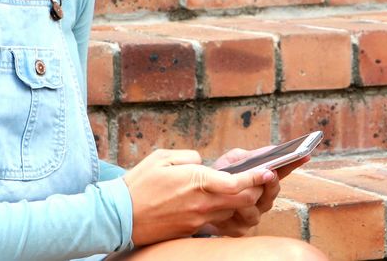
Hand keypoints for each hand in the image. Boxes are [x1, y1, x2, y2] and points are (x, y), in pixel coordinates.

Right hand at [121, 149, 267, 245]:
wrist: (118, 217)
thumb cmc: (138, 184)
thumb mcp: (162, 157)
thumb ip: (189, 156)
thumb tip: (204, 163)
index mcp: (196, 181)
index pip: (237, 182)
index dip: (257, 177)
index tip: (268, 170)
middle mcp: (201, 203)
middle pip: (243, 201)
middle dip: (256, 190)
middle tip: (259, 180)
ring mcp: (198, 219)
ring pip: (232, 212)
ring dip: (240, 202)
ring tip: (240, 190)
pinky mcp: (191, 230)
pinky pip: (216, 221)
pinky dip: (223, 212)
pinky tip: (217, 202)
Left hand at [200, 147, 310, 236]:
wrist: (197, 196)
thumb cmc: (217, 176)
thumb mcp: (232, 161)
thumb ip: (250, 156)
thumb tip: (271, 150)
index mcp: (263, 181)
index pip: (283, 171)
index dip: (295, 163)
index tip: (304, 154)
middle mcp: (262, 199)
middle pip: (274, 191)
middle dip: (271, 182)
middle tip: (270, 172)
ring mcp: (253, 214)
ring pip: (260, 207)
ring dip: (251, 197)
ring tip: (244, 189)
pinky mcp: (239, 229)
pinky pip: (244, 222)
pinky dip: (237, 213)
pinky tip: (231, 208)